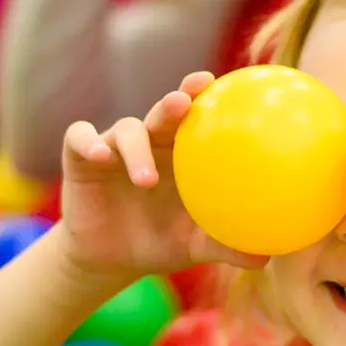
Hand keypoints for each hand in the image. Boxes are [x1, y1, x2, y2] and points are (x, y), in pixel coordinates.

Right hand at [59, 71, 267, 280]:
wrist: (111, 261)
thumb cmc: (160, 241)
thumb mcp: (193, 245)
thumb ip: (225, 245)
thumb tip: (265, 256)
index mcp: (181, 153)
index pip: (195, 115)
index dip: (205, 95)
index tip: (219, 84)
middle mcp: (150, 141)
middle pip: (163, 112)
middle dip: (174, 102)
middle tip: (184, 102)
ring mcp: (114, 147)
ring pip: (125, 130)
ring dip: (136, 150)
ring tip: (146, 179)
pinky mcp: (81, 158)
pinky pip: (79, 139)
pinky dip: (88, 142)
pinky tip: (100, 155)